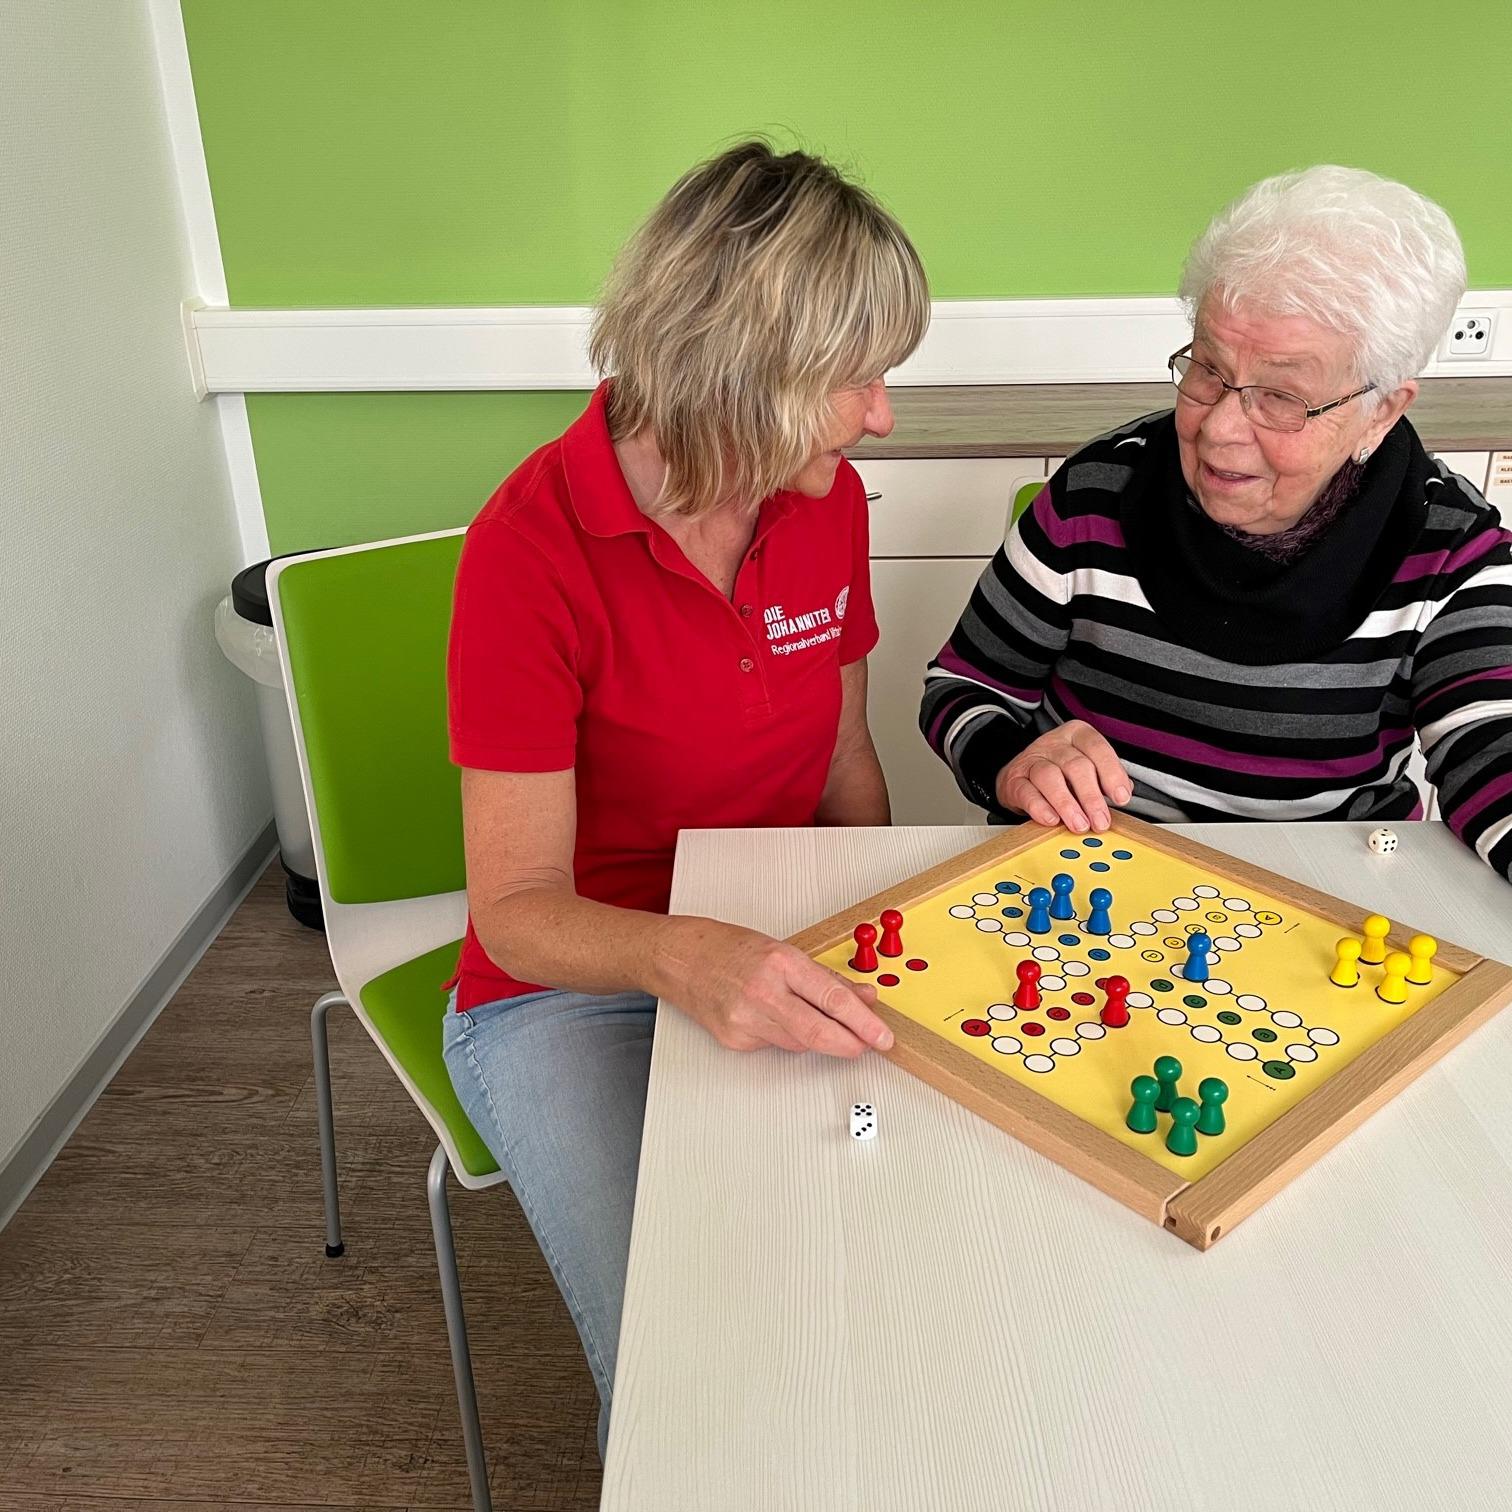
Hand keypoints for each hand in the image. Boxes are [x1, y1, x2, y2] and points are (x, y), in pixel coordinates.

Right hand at [651, 916, 893, 1057]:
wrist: (679, 958)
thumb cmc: (727, 947)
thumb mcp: (783, 950)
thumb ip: (825, 978)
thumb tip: (863, 998)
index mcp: (780, 962)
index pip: (833, 998)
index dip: (864, 1022)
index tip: (882, 1035)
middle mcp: (763, 992)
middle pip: (818, 1032)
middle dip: (850, 1044)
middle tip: (868, 1046)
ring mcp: (746, 1019)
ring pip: (800, 1043)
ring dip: (817, 1038)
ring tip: (813, 1018)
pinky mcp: (735, 1040)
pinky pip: (775, 1046)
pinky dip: (785, 1037)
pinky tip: (774, 1018)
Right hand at [994, 720, 1130, 832]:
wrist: (1020, 775)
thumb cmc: (1060, 774)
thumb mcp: (1087, 768)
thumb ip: (1106, 778)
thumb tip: (1123, 792)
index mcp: (1076, 735)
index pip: (1097, 748)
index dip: (1111, 773)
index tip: (1120, 798)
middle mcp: (1054, 744)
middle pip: (1075, 766)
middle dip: (1091, 797)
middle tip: (1100, 821)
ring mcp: (1031, 760)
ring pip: (1049, 776)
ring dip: (1067, 804)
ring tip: (1079, 825)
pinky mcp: (1013, 780)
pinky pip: (1026, 793)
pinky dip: (1040, 808)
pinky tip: (1052, 820)